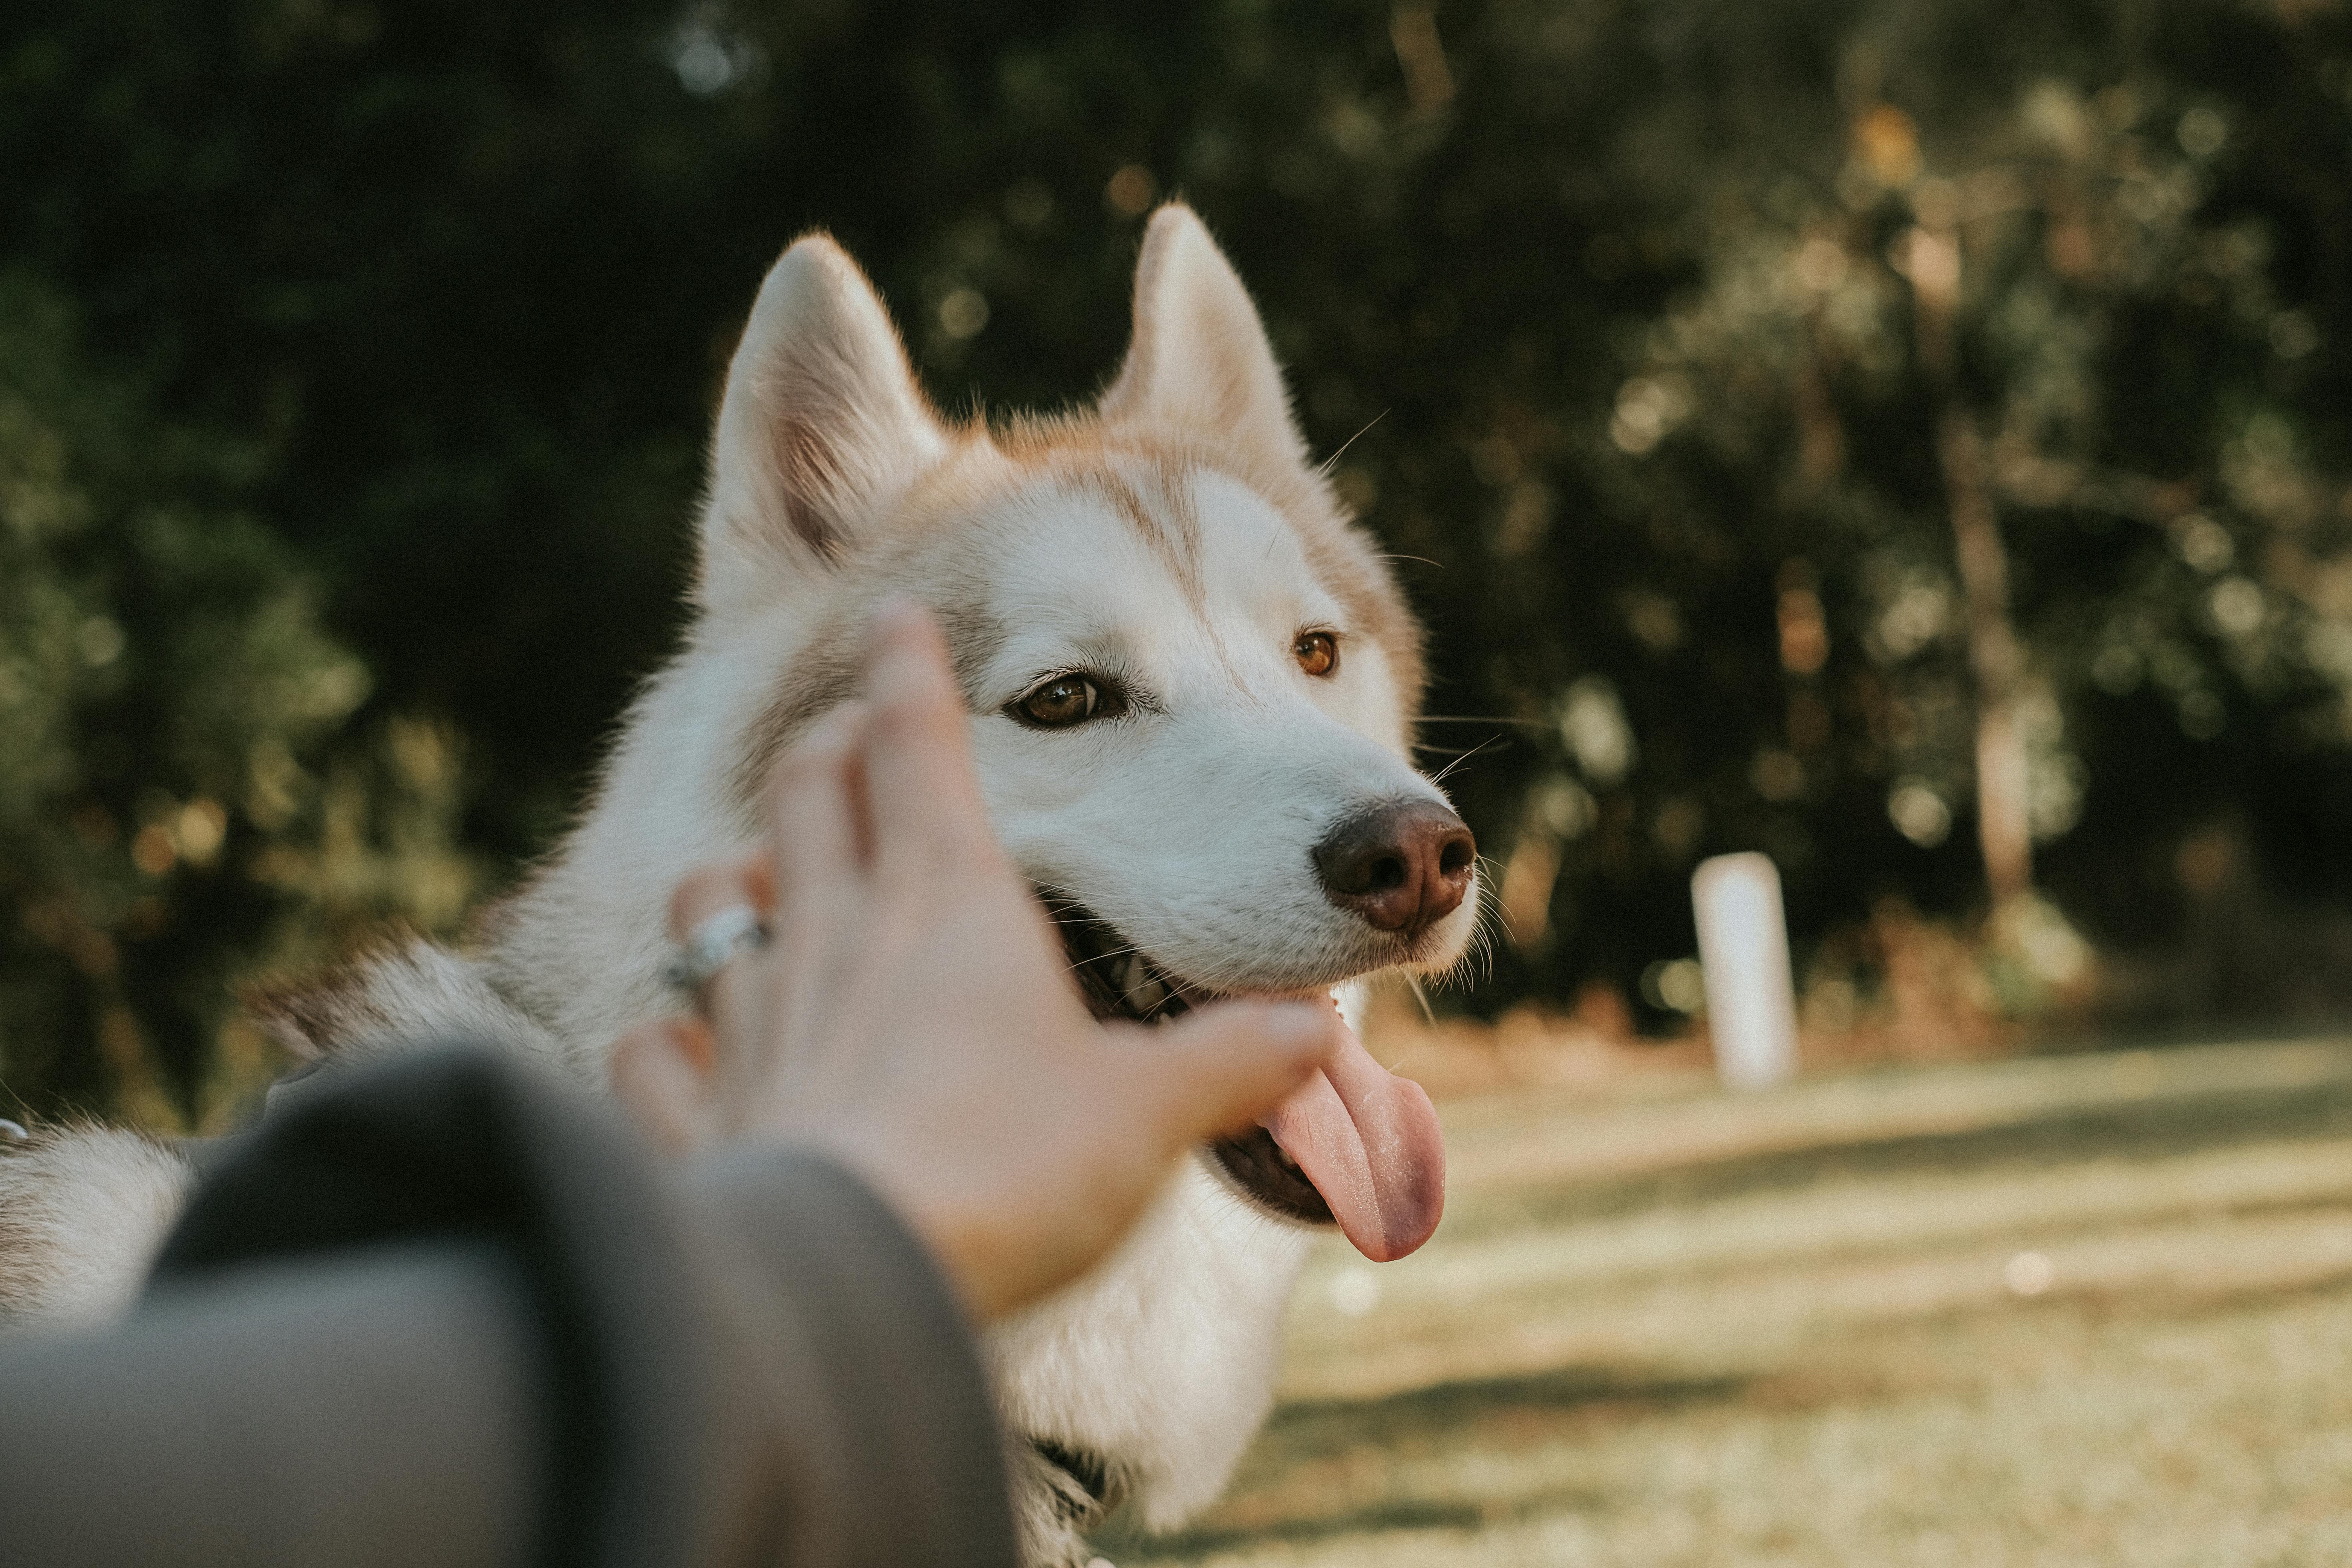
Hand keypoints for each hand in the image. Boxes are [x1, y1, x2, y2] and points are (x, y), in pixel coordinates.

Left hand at [610, 599, 1342, 1318]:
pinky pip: (653, 1051)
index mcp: (950, 901)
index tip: (894, 616)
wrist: (859, 1283)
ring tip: (753, 878)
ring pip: (710, 903)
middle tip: (842, 735)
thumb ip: (1230, 1062)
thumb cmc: (1010, 1172)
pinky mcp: (702, 1115)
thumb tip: (1313, 1034)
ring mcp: (757, 1020)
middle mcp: (839, 934)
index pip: (916, 745)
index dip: (908, 672)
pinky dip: (661, 1040)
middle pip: (807, 795)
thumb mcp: (1149, 1114)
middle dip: (825, 749)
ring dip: (731, 876)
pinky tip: (674, 1044)